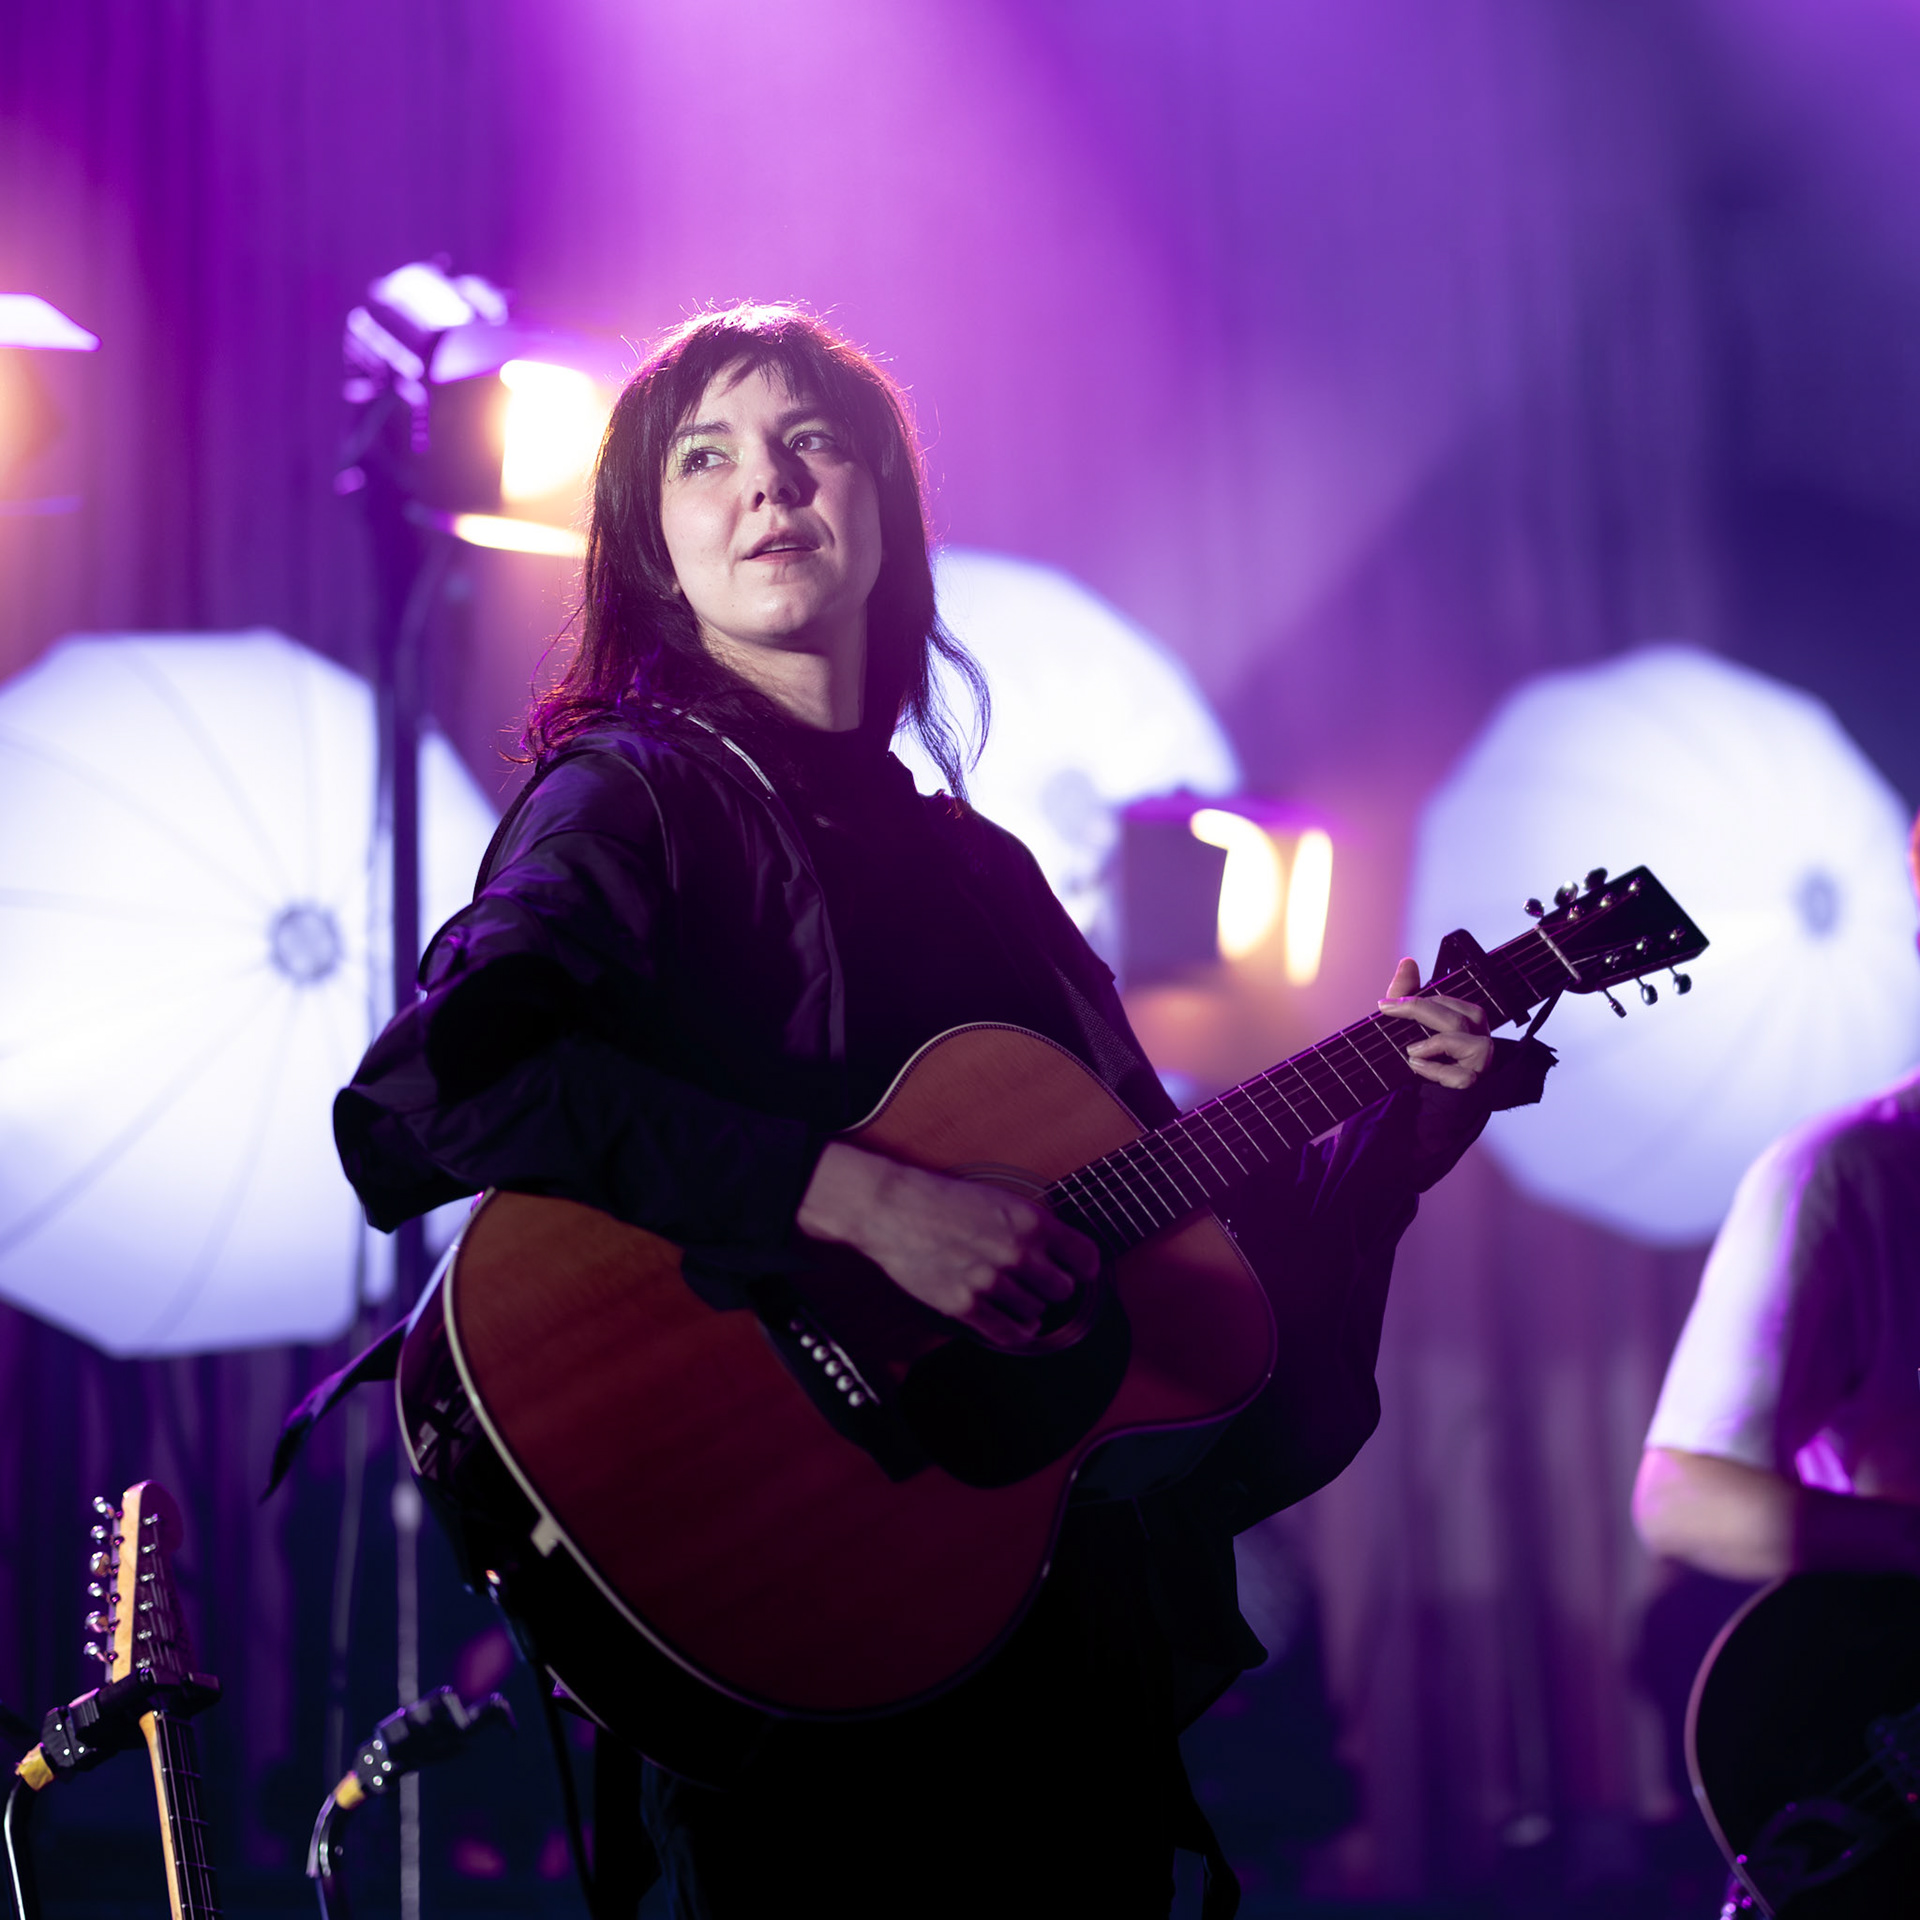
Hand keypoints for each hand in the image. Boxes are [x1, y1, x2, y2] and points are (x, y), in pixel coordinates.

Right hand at [796, 1141, 1099, 1347]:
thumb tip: (1062, 1249)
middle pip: (1062, 1290)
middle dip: (1055, 1287)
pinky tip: (1019, 1326)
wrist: (894, 1210)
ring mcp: (990, 1283)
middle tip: (1042, 1281)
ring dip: (1031, 1307)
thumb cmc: (942, 1199)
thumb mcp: (999, 1199)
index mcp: (1030, 1222)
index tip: (1079, 1269)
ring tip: (1018, 1295)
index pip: (1085, 1258)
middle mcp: (1015, 1254)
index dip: (1083, 1266)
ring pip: (1036, 1312)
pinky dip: (1019, 1333)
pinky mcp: (965, 1305)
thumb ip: (1033, 1224)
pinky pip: (1007, 1334)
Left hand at [1377, 957, 1492, 1089]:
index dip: (1419, 999)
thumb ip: (1407, 994)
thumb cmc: (1417, 1058)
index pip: (1452, 1003)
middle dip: (1424, 1011)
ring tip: (1410, 1051)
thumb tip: (1408, 962)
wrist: (1414, 1103)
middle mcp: (1479, 1040)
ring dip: (1438, 1043)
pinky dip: (1438, 1071)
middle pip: (1463, 1018)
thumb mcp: (1405, 1025)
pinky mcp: (1472, 1087)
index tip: (1384, 1005)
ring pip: (1473, 1044)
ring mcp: (1479, 1065)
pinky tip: (1418, 1067)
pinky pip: (1465, 1077)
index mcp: (1467, 1023)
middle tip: (1392, 1013)